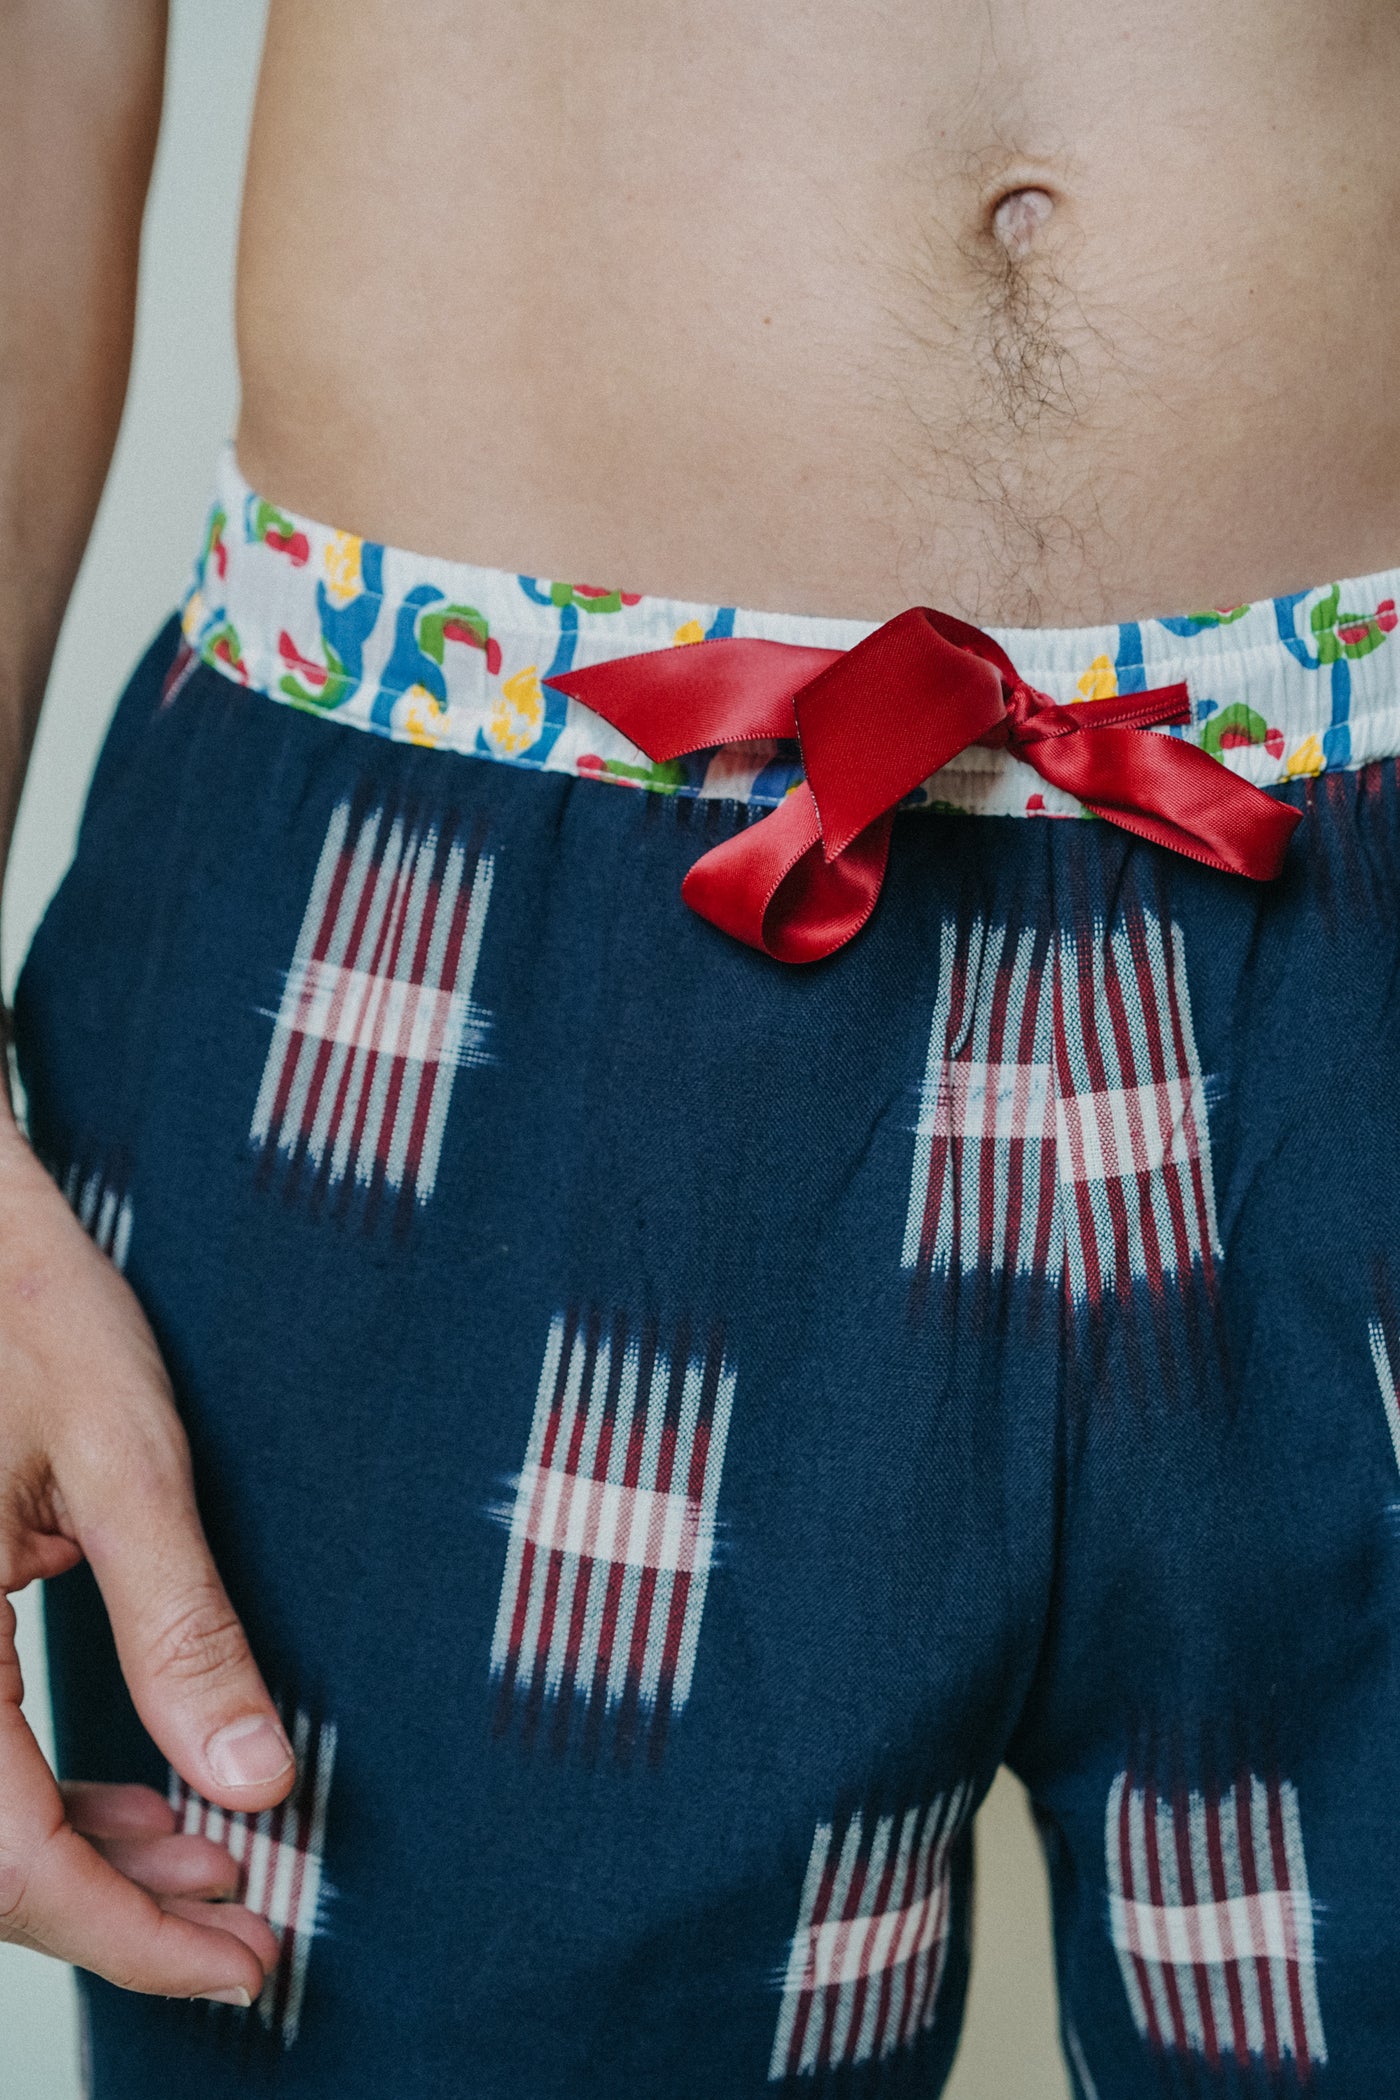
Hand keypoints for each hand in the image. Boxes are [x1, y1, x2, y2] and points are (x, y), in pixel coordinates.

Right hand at [0, 1113, 291, 2001]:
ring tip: (219, 1873)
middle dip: (117, 1917)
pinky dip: (58, 1793)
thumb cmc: (31, 1308)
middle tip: (249, 1935)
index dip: (126, 1936)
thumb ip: (182, 1626)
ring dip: (89, 1863)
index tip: (246, 1962)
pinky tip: (146, 1794)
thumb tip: (258, 1786)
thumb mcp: (126, 1459)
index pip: (9, 1855)